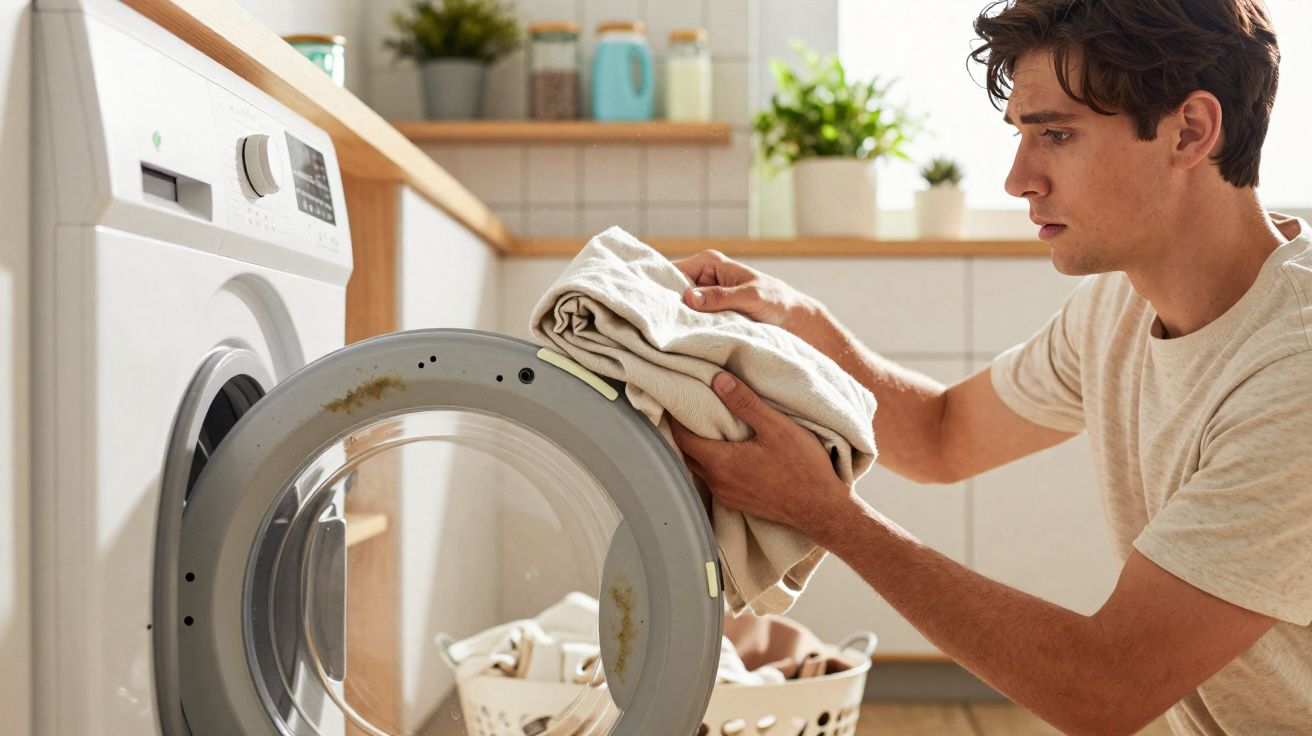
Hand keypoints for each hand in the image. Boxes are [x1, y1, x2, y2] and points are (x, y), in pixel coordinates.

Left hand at [671, 370, 856, 537]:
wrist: (821, 509)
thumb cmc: (803, 468)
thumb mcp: (777, 427)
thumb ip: (745, 403)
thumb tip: (718, 380)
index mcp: (721, 463)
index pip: (682, 438)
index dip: (676, 418)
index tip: (678, 400)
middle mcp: (718, 483)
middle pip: (688, 454)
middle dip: (686, 432)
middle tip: (692, 410)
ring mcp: (728, 496)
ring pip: (702, 468)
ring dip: (701, 449)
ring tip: (710, 428)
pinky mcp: (739, 503)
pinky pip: (716, 480)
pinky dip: (715, 464)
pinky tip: (729, 452)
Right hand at [672, 250, 823, 336]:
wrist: (795, 320)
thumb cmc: (777, 301)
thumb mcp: (750, 297)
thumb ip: (721, 297)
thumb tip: (689, 298)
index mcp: (709, 262)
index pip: (673, 271)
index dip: (661, 288)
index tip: (652, 307)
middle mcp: (703, 277)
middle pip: (673, 292)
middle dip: (667, 307)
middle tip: (657, 326)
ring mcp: (705, 298)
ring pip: (680, 309)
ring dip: (678, 322)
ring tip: (668, 336)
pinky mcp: (709, 315)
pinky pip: (691, 322)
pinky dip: (688, 331)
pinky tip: (682, 341)